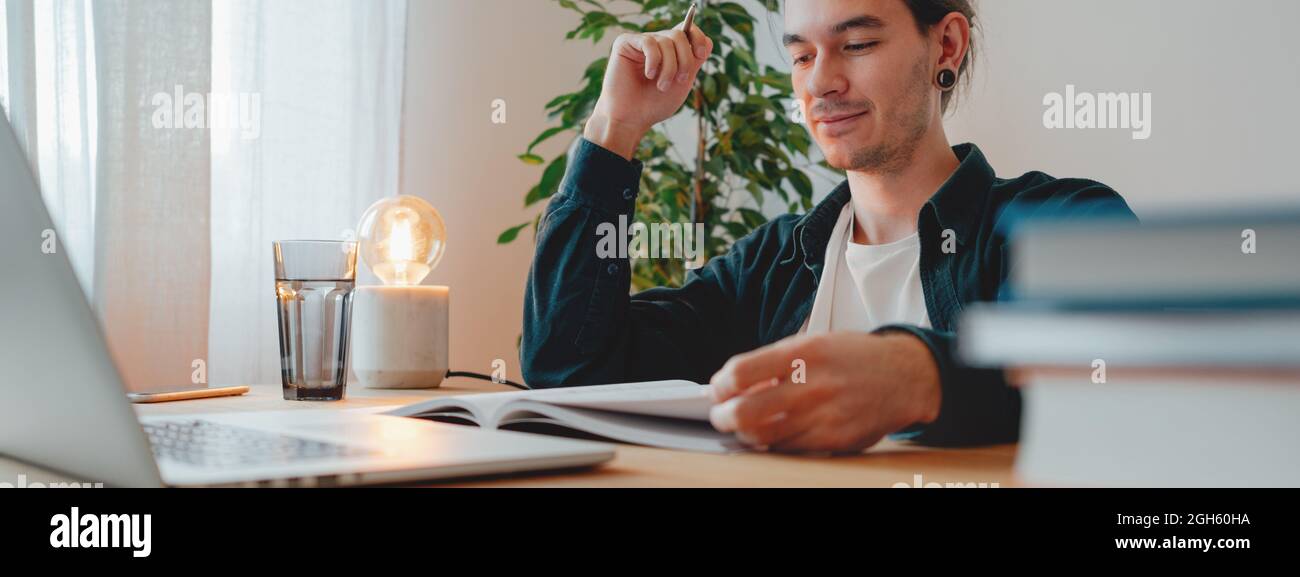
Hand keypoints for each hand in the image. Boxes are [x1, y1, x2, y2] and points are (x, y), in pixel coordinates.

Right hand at [584, 23, 713, 159]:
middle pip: (680, 35)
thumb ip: (694, 61)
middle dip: (685, 59)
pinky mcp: (625, 43)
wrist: (631, 119)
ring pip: (667, 40)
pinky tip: (649, 75)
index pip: (689, 31)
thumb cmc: (654, 104)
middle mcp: (656, 43)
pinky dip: (654, 61)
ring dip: (669, 67)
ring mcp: (640, 42)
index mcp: (670, 51)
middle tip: (680, 80)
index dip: (699, 38)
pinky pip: (649, 42)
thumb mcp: (682, 82)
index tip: (701, 54)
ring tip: (661, 86)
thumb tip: (709, 41)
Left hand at [708, 332, 942, 453]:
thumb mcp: (813, 343)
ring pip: (764, 436)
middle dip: (723, 417)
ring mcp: (825, 415)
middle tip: (720, 416)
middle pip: (746, 411)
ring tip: (743, 428)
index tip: (717, 389)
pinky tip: (771, 436)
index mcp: (803, 352)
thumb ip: (775, 363)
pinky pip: (789, 449)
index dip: (720, 385)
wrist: (905, 376)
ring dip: (745, 434)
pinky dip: (773, 444)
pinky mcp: (835, 439)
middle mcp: (813, 384)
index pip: (742, 372)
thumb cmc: (852, 358)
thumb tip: (734, 387)